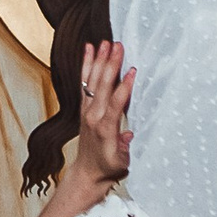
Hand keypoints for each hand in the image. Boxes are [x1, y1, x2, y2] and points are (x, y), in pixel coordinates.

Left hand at [72, 40, 132, 191]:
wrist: (87, 173)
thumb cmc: (109, 168)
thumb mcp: (122, 163)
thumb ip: (125, 149)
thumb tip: (129, 135)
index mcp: (105, 129)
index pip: (115, 104)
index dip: (124, 87)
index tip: (132, 70)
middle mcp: (93, 117)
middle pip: (102, 86)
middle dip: (111, 64)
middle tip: (118, 45)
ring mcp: (86, 111)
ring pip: (91, 81)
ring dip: (98, 60)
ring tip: (104, 42)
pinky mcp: (83, 108)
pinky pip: (84, 83)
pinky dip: (86, 65)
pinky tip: (89, 50)